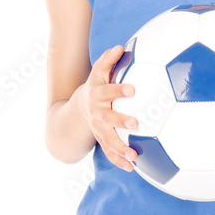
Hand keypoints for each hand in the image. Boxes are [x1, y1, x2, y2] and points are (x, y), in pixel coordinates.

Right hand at [77, 44, 136, 171]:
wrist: (80, 108)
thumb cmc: (97, 86)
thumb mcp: (99, 72)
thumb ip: (108, 60)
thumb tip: (120, 47)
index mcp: (97, 95)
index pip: (107, 91)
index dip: (118, 90)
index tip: (133, 89)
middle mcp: (97, 114)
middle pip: (107, 118)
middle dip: (120, 121)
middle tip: (135, 124)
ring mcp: (98, 129)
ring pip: (108, 140)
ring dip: (120, 148)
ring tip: (134, 156)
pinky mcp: (102, 140)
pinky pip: (109, 152)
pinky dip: (119, 161)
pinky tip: (132, 168)